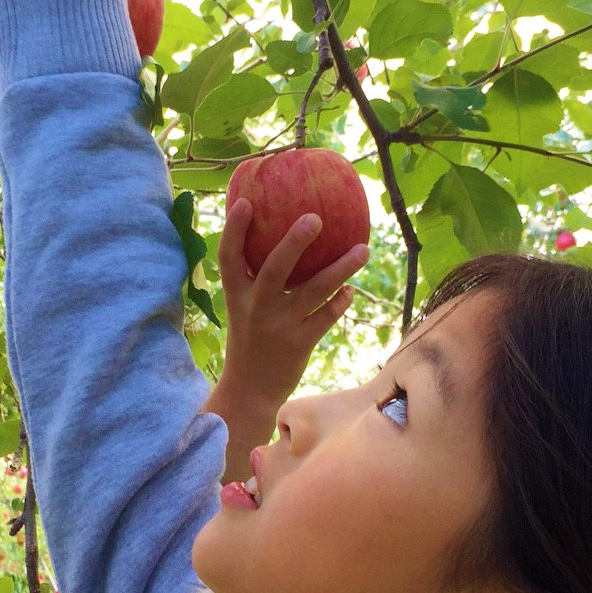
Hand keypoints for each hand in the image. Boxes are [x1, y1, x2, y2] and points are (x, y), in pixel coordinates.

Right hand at [207, 200, 367, 481]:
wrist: (250, 391)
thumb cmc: (250, 339)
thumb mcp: (242, 308)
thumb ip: (255, 278)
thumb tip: (283, 236)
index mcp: (236, 295)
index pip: (229, 257)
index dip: (235, 229)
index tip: (247, 202)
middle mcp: (256, 308)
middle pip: (274, 268)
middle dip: (294, 242)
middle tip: (316, 217)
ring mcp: (279, 327)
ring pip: (314, 291)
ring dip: (340, 269)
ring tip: (363, 249)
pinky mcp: (300, 344)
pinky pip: (327, 317)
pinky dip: (340, 302)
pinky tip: (350, 290)